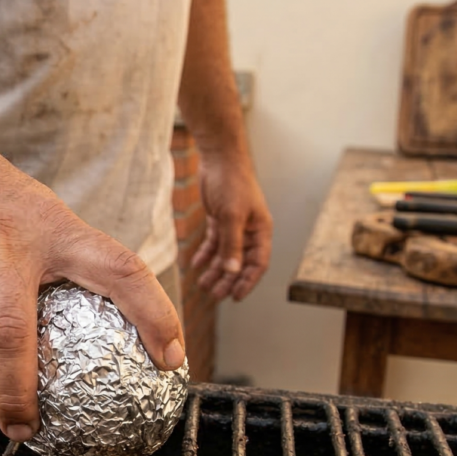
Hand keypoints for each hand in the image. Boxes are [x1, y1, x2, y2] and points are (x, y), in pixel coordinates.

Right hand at [0, 139, 184, 441]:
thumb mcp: (48, 218)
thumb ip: (77, 267)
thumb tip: (123, 343)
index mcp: (55, 228)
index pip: (120, 269)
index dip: (154, 315)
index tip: (171, 361)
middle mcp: (3, 239)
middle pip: (11, 334)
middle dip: (19, 395)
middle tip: (28, 429)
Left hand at [191, 156, 272, 300]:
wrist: (220, 158)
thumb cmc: (232, 183)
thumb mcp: (232, 216)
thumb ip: (231, 245)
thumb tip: (233, 271)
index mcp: (260, 231)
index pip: (258, 264)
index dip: (248, 282)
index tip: (235, 297)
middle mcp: (250, 231)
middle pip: (241, 263)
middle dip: (228, 280)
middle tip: (214, 295)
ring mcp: (235, 225)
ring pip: (226, 255)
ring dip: (215, 270)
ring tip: (203, 285)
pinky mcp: (220, 219)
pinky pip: (214, 243)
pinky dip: (205, 254)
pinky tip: (195, 265)